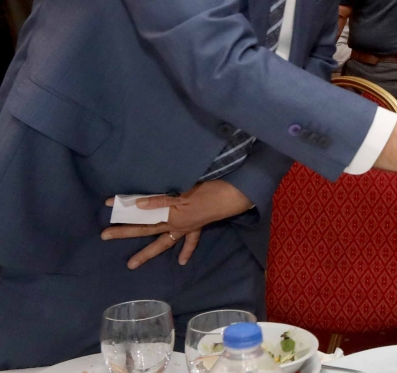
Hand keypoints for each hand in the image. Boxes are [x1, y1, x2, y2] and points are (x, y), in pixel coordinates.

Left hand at [102, 180, 253, 269]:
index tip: (107, 204)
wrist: (234, 195)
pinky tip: (181, 261)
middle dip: (125, 231)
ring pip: (163, 241)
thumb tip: (138, 205)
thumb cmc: (211, 189)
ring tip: (132, 264)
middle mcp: (175, 222)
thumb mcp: (185, 190)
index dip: (124, 206)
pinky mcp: (198, 224)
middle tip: (104, 236)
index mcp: (171, 213)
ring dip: (148, 252)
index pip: (141, 211)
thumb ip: (161, 199)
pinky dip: (185, 250)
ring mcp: (186, 226)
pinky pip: (191, 240)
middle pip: (146, 228)